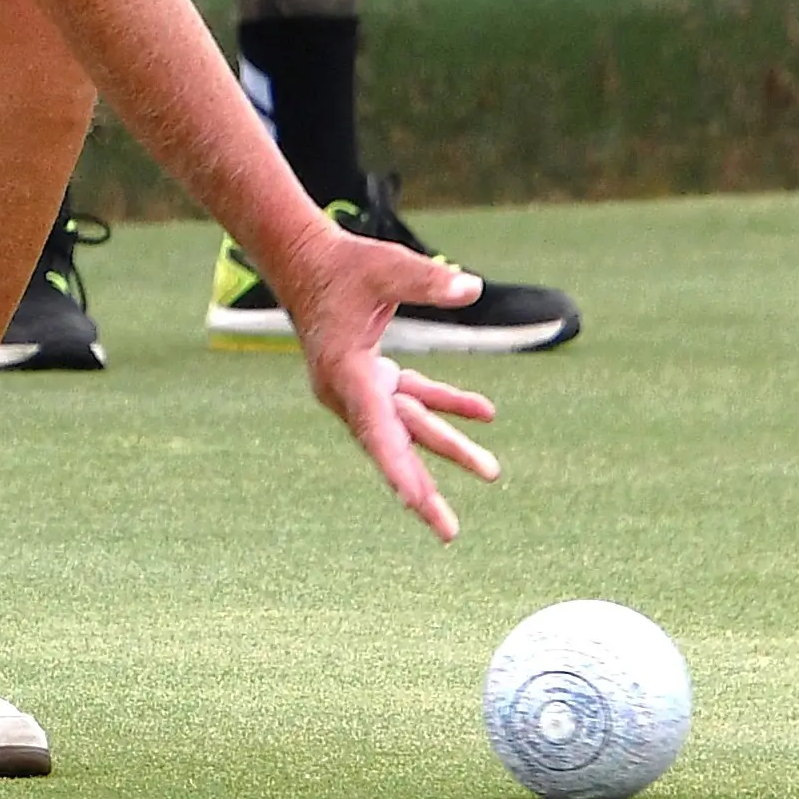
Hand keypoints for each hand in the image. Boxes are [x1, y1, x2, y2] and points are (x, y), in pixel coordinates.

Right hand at [249, 217, 501, 537]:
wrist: (306, 264)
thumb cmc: (344, 264)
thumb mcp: (387, 267)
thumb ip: (427, 282)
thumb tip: (472, 289)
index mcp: (345, 372)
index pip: (373, 425)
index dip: (395, 463)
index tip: (414, 500)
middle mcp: (349, 392)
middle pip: (391, 447)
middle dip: (420, 491)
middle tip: (448, 533)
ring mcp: (361, 388)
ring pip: (408, 428)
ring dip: (449, 447)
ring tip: (492, 473)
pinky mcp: (372, 377)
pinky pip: (413, 400)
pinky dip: (446, 406)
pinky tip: (486, 413)